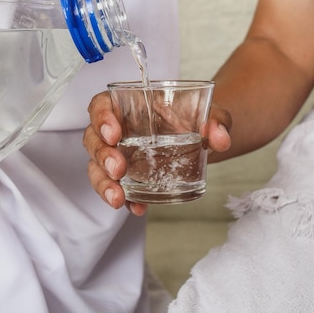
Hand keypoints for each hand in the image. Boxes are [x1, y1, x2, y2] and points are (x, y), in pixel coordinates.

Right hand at [83, 91, 232, 215]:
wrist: (202, 137)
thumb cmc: (195, 116)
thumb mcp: (210, 113)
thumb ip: (216, 120)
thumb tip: (219, 137)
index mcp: (128, 104)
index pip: (101, 105)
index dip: (101, 117)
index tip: (114, 132)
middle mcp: (117, 129)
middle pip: (93, 139)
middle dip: (102, 155)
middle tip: (118, 169)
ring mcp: (119, 154)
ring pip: (97, 167)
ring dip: (103, 183)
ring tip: (118, 197)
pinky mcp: (128, 177)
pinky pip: (117, 188)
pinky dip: (126, 200)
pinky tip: (138, 208)